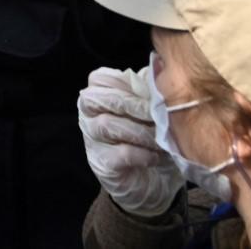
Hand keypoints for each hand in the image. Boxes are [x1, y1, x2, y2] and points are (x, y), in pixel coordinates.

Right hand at [78, 67, 182, 215]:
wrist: (155, 183)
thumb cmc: (153, 139)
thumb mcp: (153, 112)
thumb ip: (150, 91)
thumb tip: (161, 68)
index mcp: (100, 98)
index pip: (99, 78)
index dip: (123, 82)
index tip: (150, 91)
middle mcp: (89, 116)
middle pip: (94, 98)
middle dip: (130, 103)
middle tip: (157, 112)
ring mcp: (93, 141)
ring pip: (105, 124)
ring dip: (138, 130)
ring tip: (160, 138)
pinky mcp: (102, 165)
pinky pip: (118, 154)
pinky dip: (141, 153)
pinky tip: (155, 156)